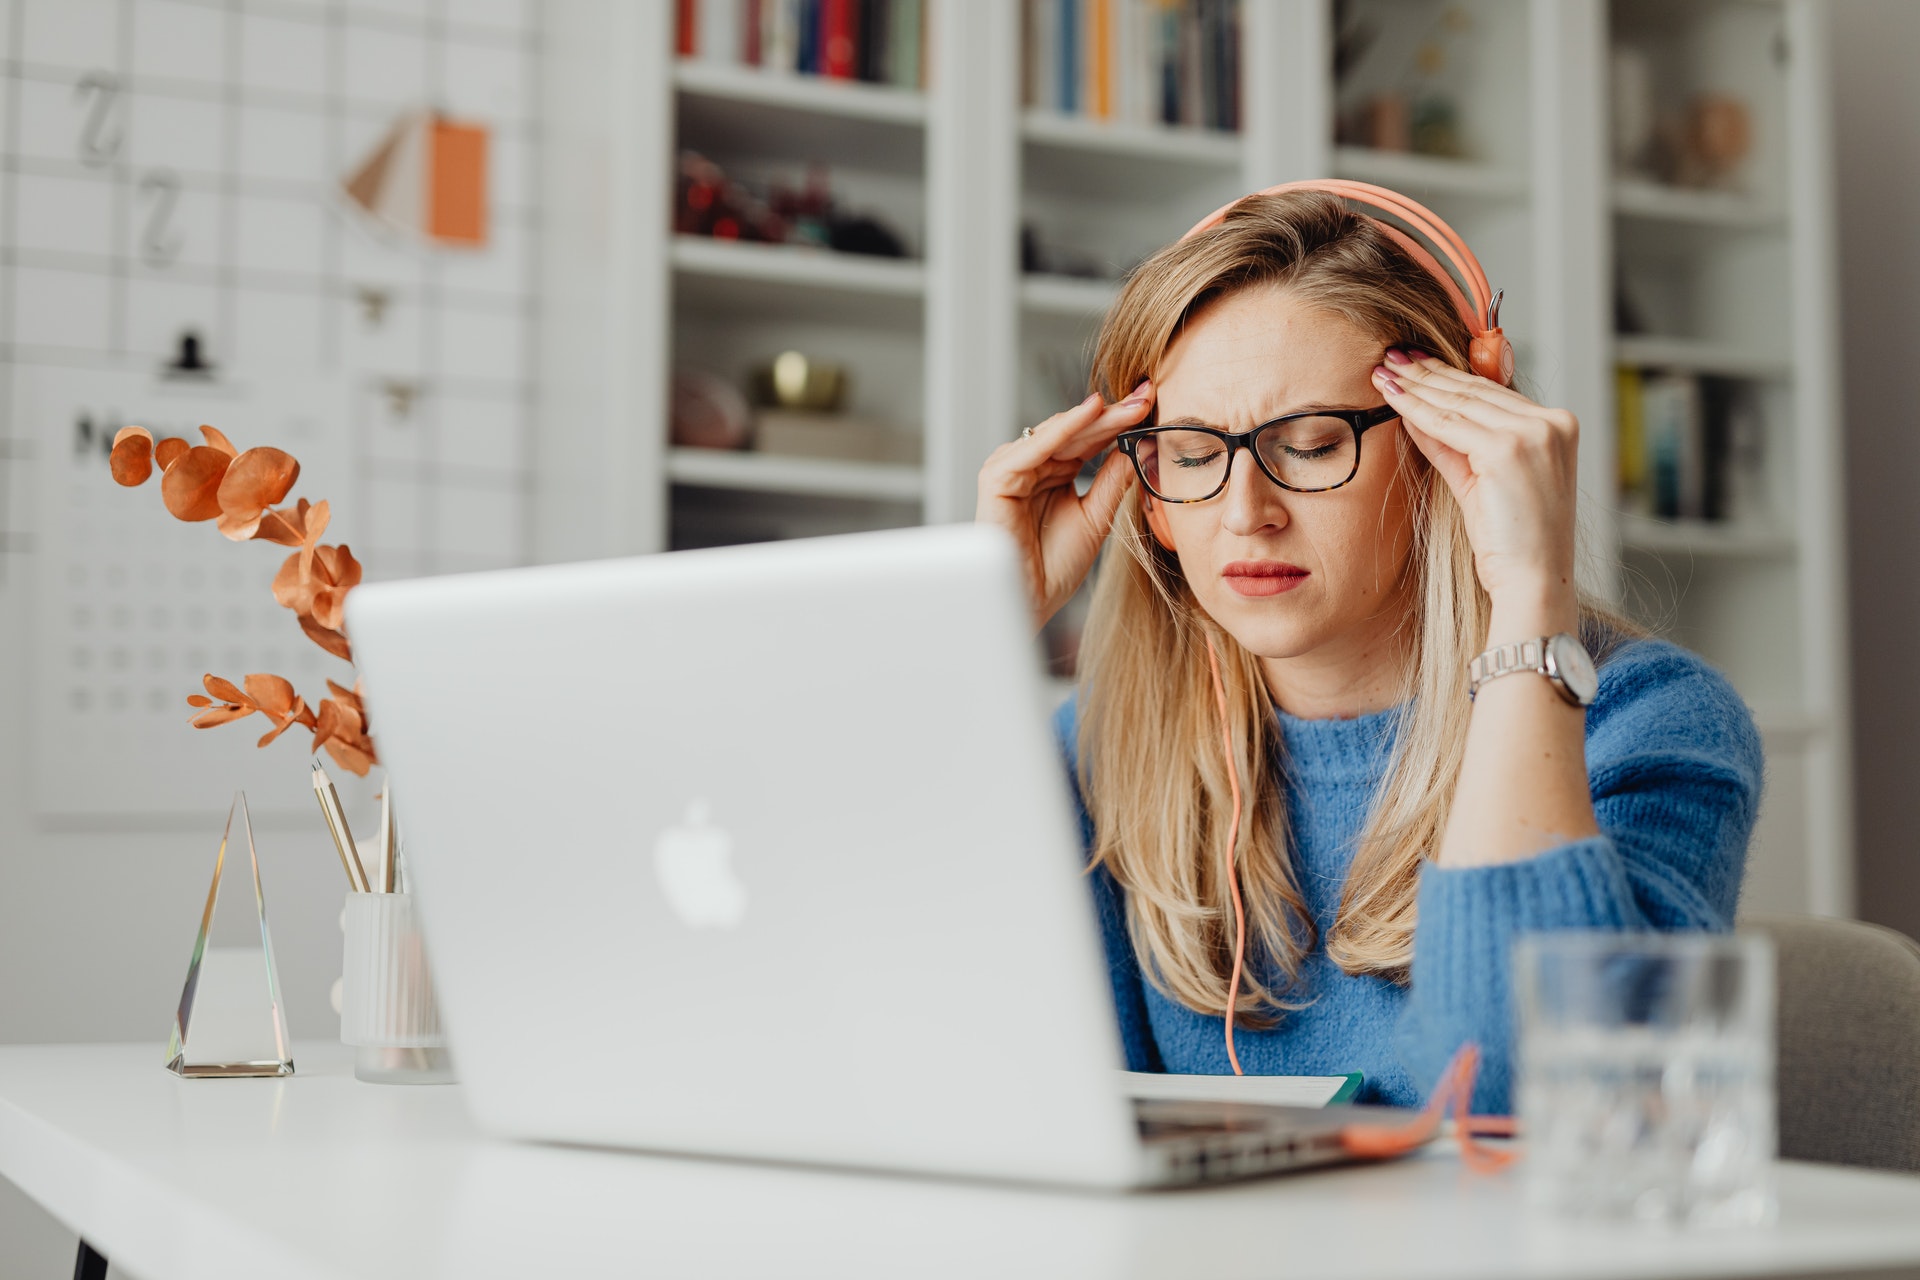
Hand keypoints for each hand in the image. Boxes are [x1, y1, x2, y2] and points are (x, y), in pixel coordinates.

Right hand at [975, 382, 1152, 626]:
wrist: (1030, 602)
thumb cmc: (1055, 567)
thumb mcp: (1096, 516)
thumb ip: (1112, 480)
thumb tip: (1139, 444)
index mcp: (1051, 473)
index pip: (1088, 440)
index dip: (1119, 422)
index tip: (1152, 404)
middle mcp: (1030, 466)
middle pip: (1075, 432)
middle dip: (1113, 414)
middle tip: (1147, 394)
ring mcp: (1011, 469)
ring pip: (1057, 433)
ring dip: (1094, 419)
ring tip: (1129, 406)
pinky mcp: (997, 478)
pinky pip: (1033, 447)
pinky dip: (1062, 429)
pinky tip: (1090, 413)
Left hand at [1372, 350, 1578, 611]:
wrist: (1532, 583)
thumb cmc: (1512, 544)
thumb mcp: (1483, 483)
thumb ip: (1455, 446)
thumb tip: (1418, 415)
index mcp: (1557, 427)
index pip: (1492, 392)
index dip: (1449, 376)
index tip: (1416, 363)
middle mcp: (1552, 423)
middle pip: (1475, 390)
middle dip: (1428, 373)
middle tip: (1392, 357)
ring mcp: (1533, 434)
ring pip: (1459, 402)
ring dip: (1417, 385)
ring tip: (1385, 372)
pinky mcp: (1508, 449)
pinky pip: (1449, 423)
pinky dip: (1417, 409)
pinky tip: (1393, 397)